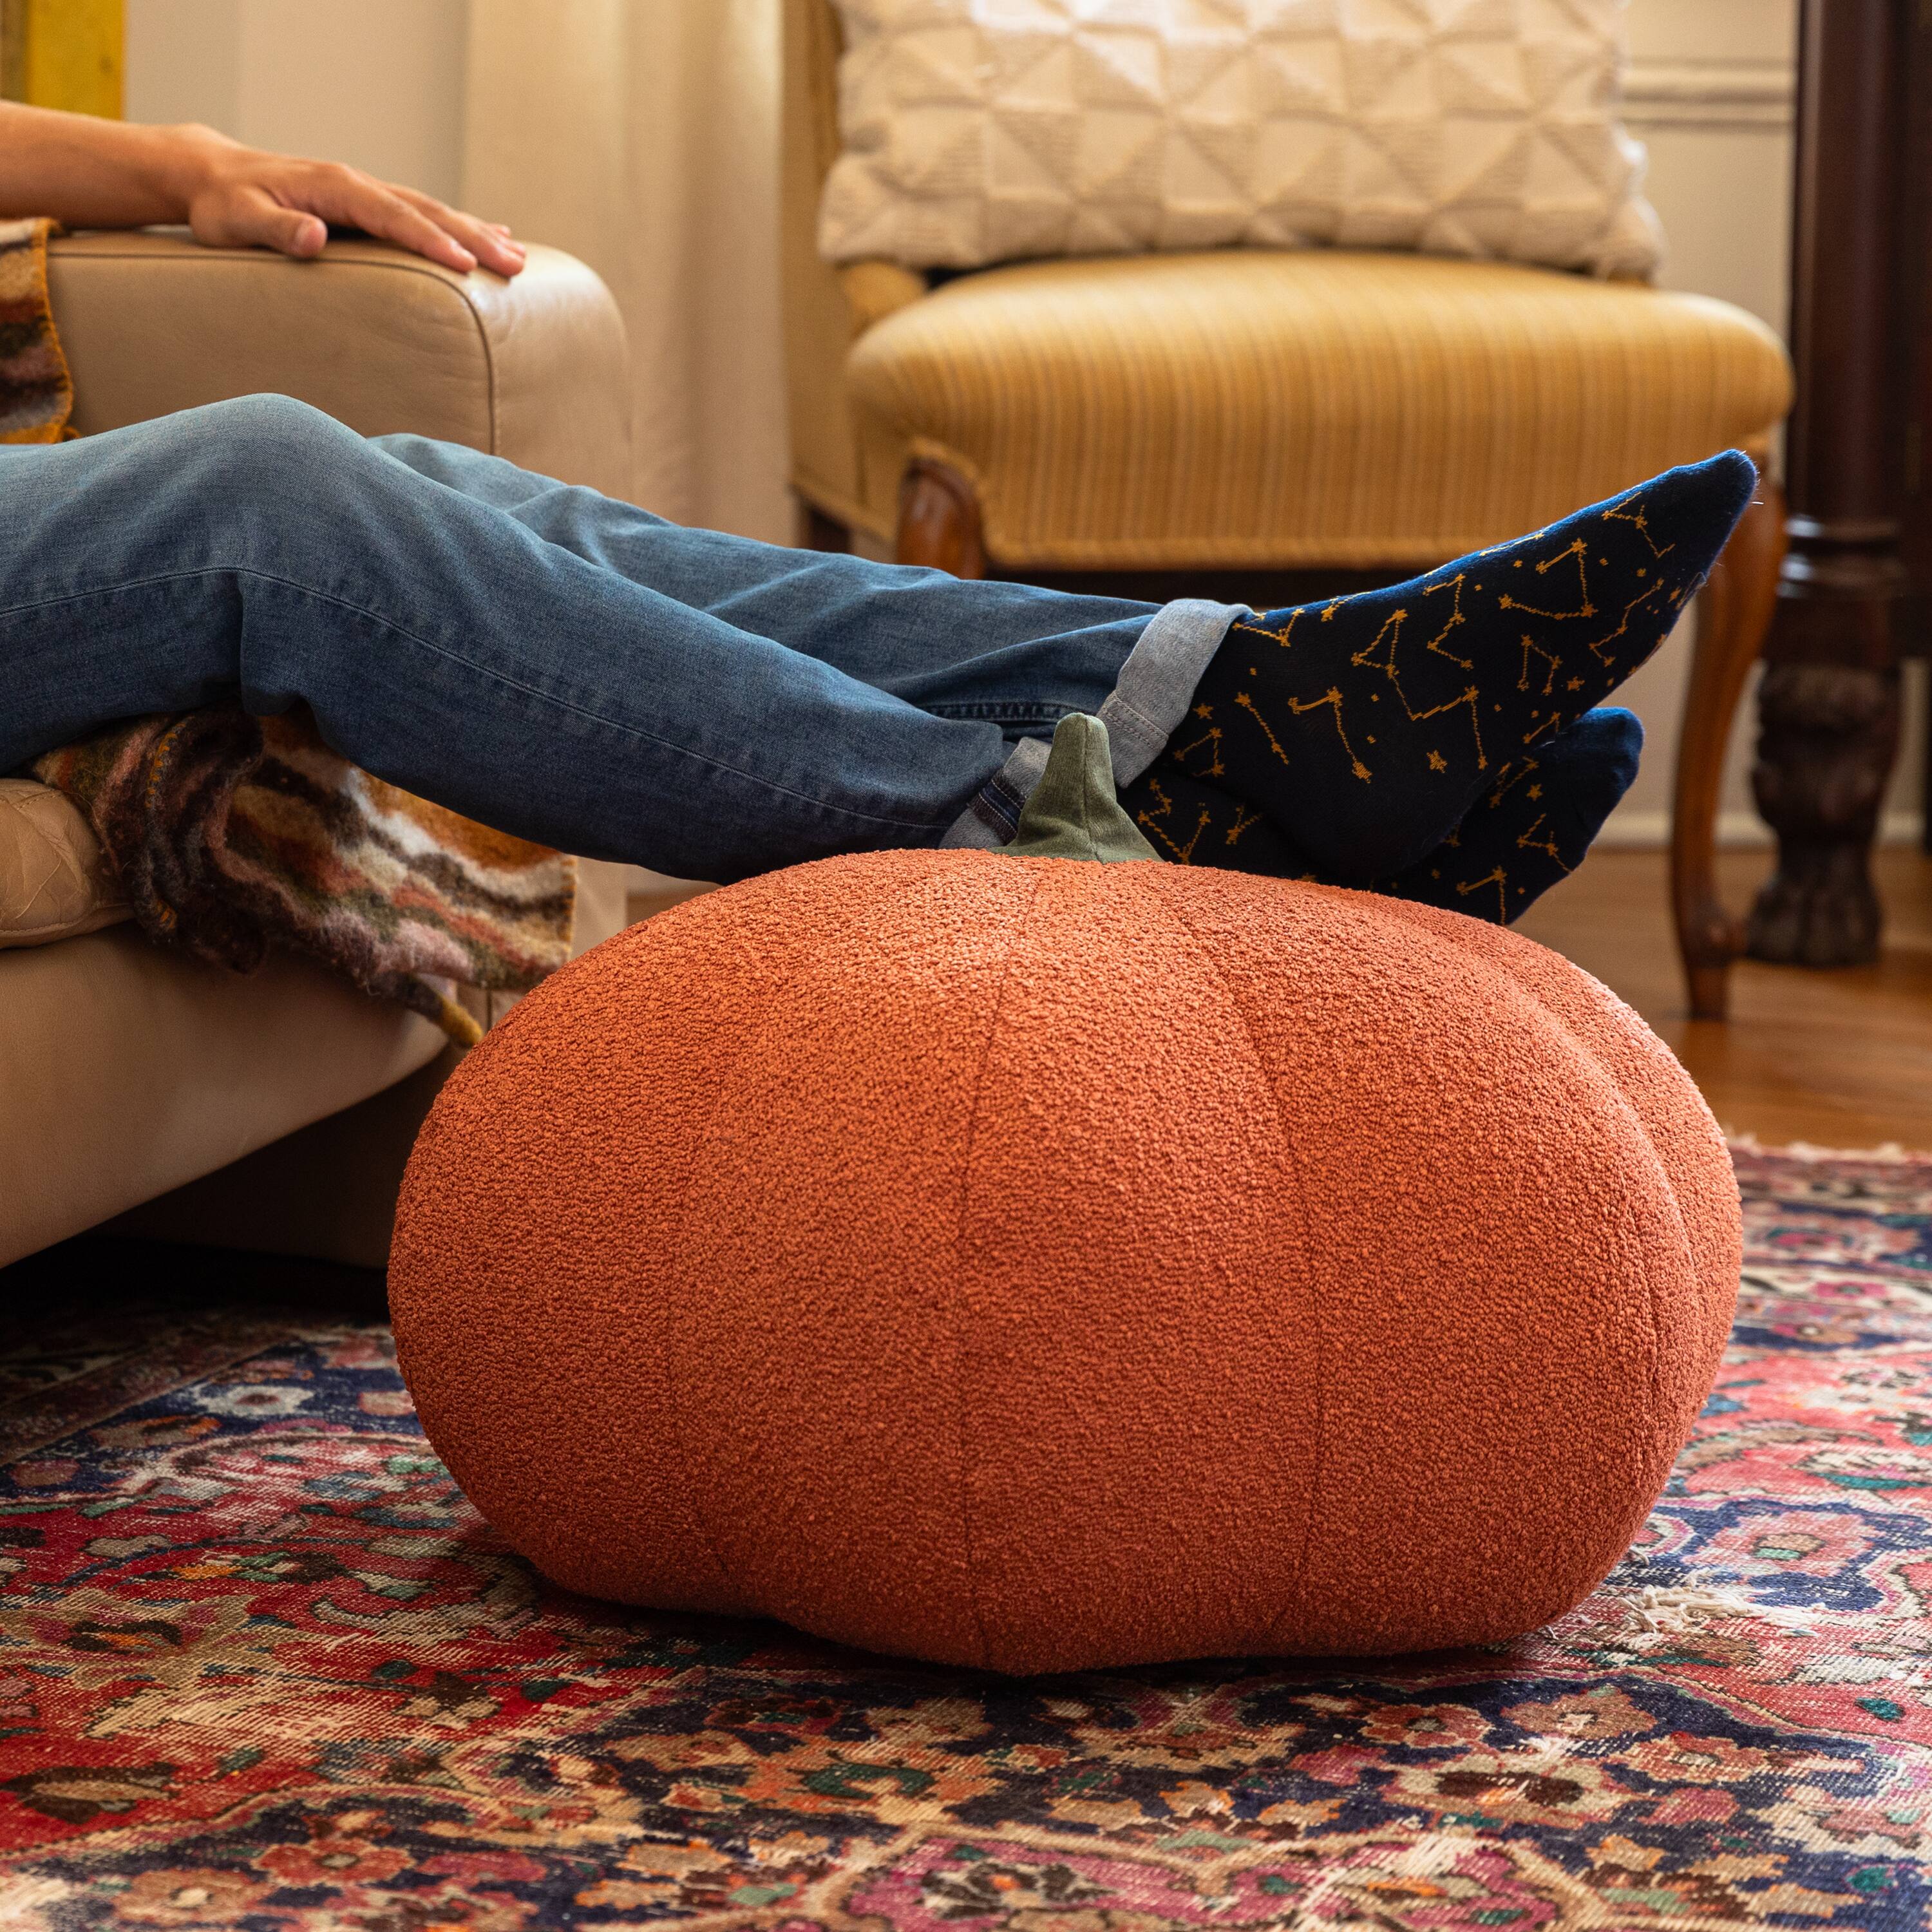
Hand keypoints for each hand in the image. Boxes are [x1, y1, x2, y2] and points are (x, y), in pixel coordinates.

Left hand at [166, 125, 525, 276]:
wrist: (212, 174)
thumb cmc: (223, 204)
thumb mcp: (238, 219)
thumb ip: (276, 228)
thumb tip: (314, 235)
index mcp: (334, 187)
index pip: (393, 215)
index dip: (430, 240)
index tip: (466, 264)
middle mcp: (357, 183)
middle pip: (426, 210)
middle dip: (474, 238)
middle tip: (516, 266)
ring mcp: (366, 191)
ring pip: (432, 211)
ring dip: (477, 233)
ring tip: (518, 257)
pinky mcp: (368, 203)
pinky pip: (422, 214)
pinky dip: (459, 226)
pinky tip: (490, 234)